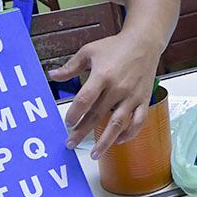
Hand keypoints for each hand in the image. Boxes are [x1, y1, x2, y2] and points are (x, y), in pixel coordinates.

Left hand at [48, 31, 162, 158]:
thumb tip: (52, 76)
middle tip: (70, 144)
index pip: (85, 99)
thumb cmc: (115, 46)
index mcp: (102, 75)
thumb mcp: (89, 51)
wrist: (144, 42)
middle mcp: (118, 88)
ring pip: (118, 124)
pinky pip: (138, 121)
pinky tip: (120, 141)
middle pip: (97, 115)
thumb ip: (70, 67)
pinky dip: (130, 133)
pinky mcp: (144, 100)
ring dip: (106, 141)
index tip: (67, 122)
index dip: (74, 113)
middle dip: (82, 132)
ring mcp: (132, 96)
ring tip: (95, 154)